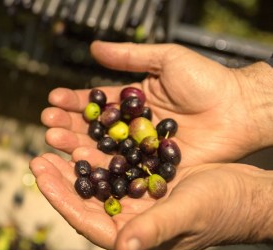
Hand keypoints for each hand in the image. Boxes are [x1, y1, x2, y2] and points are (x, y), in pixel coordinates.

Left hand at [29, 152, 272, 249]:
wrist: (244, 193)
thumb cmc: (223, 207)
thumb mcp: (189, 213)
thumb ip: (155, 230)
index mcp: (136, 235)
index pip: (88, 220)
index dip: (61, 198)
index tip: (41, 176)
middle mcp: (132, 219)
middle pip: (87, 199)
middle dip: (62, 179)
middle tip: (40, 156)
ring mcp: (138, 201)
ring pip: (99, 182)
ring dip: (78, 164)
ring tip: (57, 144)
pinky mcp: (147, 183)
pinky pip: (116, 169)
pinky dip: (101, 155)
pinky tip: (89, 140)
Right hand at [41, 41, 272, 166]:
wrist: (236, 110)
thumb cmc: (206, 81)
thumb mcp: (165, 59)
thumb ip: (130, 56)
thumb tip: (94, 47)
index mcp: (132, 103)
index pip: (97, 103)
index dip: (75, 102)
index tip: (53, 100)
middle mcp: (132, 128)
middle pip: (95, 129)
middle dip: (69, 125)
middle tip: (48, 124)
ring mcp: (141, 149)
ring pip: (104, 149)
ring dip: (79, 145)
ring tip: (55, 140)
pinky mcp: (152, 167)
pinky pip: (124, 168)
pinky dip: (104, 166)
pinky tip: (83, 162)